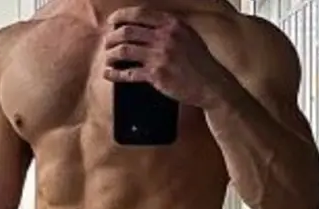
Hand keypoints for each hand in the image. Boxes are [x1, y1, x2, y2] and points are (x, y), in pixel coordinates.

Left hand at [103, 8, 227, 108]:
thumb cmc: (199, 62)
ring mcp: (160, 56)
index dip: (121, 16)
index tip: (112, 22)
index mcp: (171, 24)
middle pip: (127, 31)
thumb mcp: (187, 35)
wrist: (211, 84)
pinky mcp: (157, 76)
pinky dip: (115, 74)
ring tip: (108, 57)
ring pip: (125, 50)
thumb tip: (146, 25)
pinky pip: (129, 73)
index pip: (139, 14)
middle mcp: (164, 37)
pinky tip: (108, 74)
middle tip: (107, 42)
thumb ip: (168, 28)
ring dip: (111, 54)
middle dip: (112, 36)